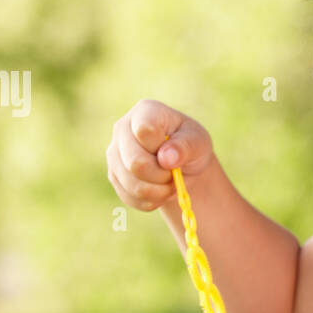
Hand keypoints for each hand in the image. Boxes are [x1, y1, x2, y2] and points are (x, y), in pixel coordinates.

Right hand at [106, 97, 214, 212]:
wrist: (182, 163)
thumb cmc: (190, 144)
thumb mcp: (198, 141)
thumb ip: (186, 147)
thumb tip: (166, 159)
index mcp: (145, 112)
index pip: (145, 131)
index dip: (161, 148)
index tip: (174, 150)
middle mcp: (122, 129)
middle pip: (136, 163)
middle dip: (163, 176)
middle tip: (175, 173)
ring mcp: (114, 153)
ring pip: (133, 185)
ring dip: (159, 191)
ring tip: (170, 182)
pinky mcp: (114, 175)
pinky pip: (130, 198)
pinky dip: (151, 200)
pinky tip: (160, 190)